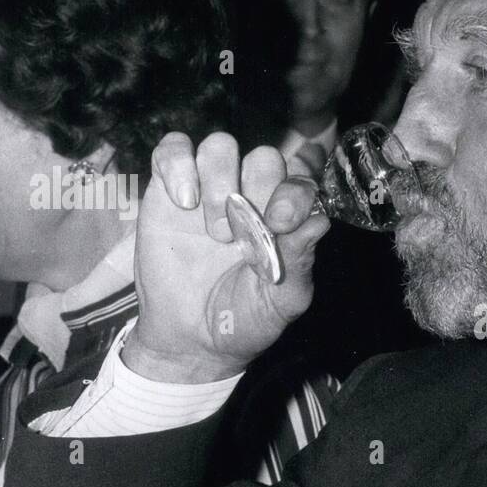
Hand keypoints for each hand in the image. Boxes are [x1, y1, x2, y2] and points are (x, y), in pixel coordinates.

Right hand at [125, 132, 329, 382]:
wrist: (190, 341)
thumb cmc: (243, 320)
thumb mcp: (280, 302)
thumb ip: (299, 263)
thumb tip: (318, 223)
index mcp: (285, 218)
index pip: (302, 179)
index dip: (296, 192)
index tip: (281, 224)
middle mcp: (251, 196)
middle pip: (265, 157)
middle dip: (258, 187)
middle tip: (241, 235)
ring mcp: (209, 189)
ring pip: (221, 145)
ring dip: (220, 180)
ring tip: (215, 232)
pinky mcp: (168, 189)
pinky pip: (173, 148)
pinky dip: (178, 164)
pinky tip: (183, 202)